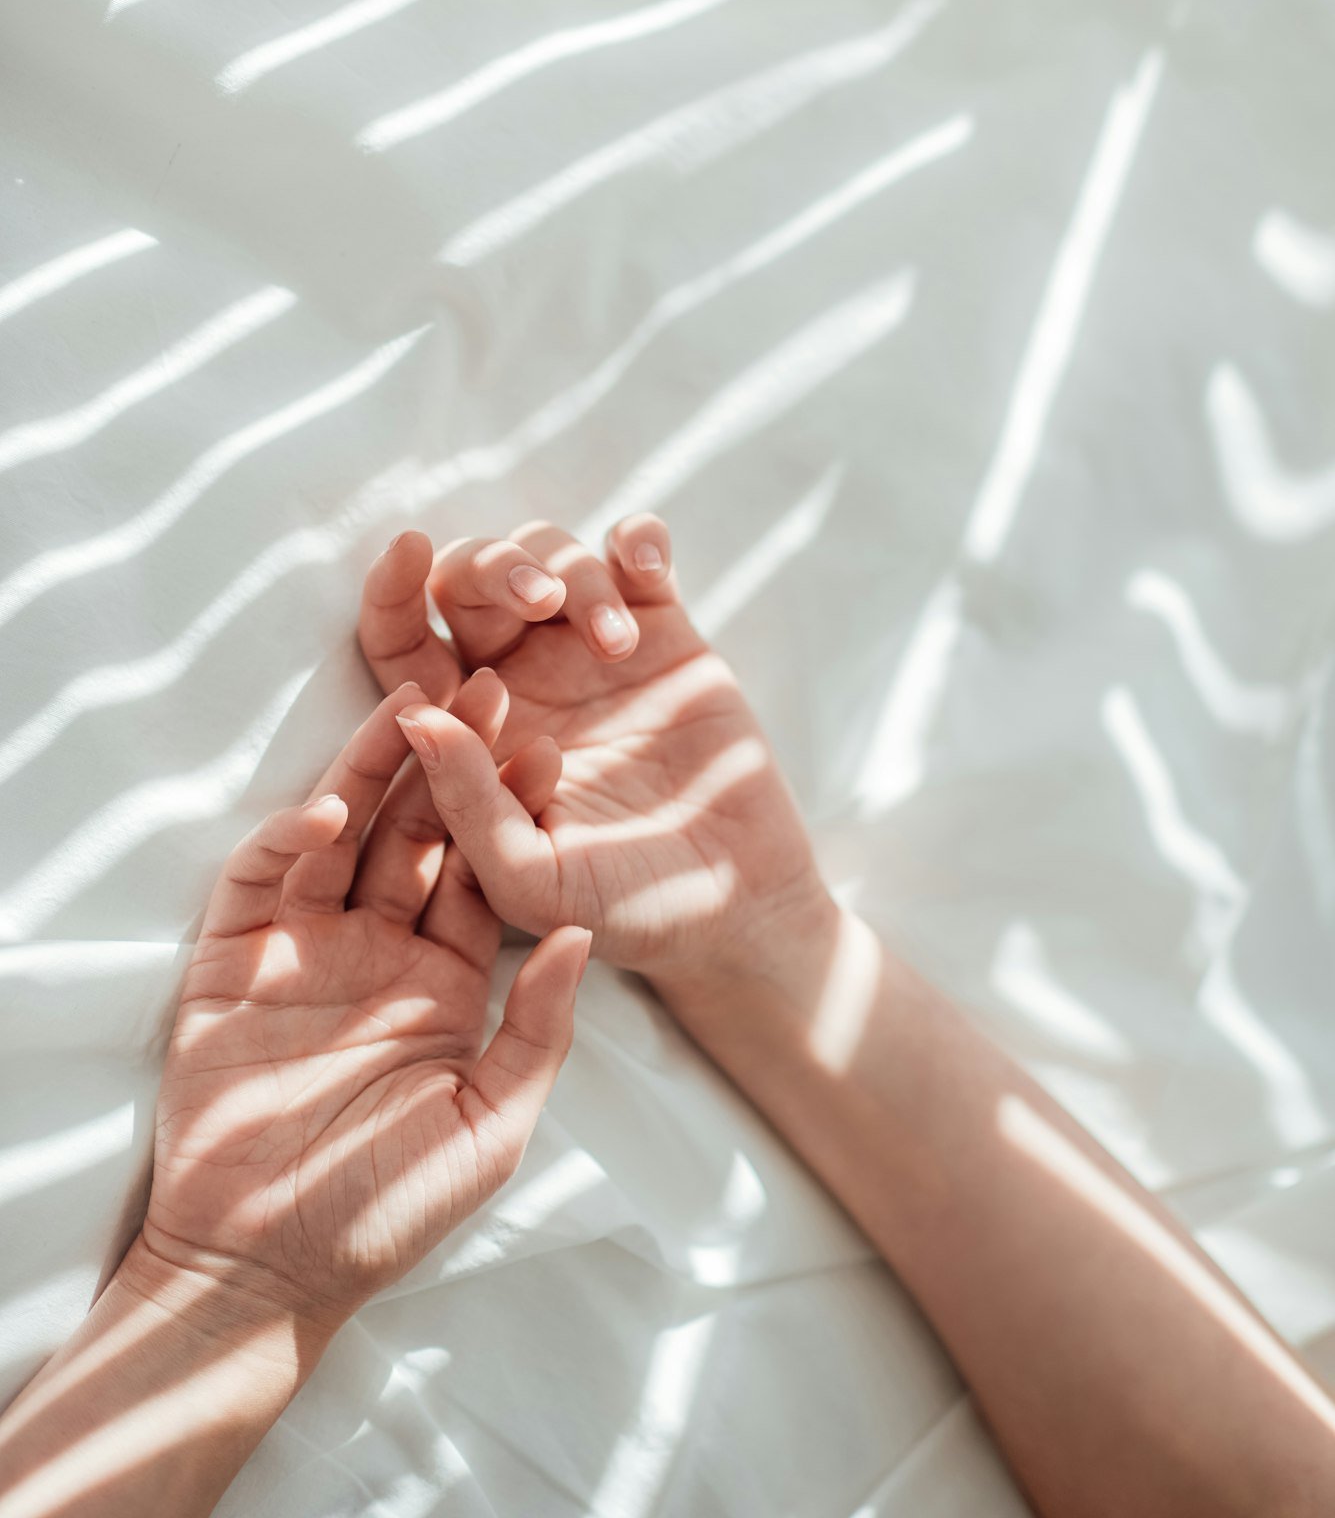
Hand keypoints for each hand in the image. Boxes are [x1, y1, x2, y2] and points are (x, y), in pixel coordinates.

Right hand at [133, 685, 588, 1333]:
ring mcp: (304, 948)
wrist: (265, 1271)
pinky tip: (331, 812)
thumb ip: (537, 1028)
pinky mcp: (234, 959)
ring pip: (342, 836)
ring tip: (409, 705)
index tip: (549, 745)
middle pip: (416, 834)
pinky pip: (264, 880)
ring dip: (371, 770)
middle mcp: (377, 949)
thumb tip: (586, 934)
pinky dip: (291, 839)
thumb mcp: (489, 1126)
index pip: (483, 874)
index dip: (512, 811)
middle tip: (485, 686)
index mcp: (444, 981)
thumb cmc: (384, 1212)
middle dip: (449, 761)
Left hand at [357, 517, 830, 983]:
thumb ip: (468, 805)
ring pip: (549, 554)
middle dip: (494, 566)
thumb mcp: (533, 877)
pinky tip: (646, 565)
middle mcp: (517, 677)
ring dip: (575, 574)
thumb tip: (413, 717)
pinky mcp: (663, 631)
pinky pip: (635, 553)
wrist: (736, 907)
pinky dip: (635, 538)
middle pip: (469, 577)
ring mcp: (588, 649)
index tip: (405, 550)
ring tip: (621, 645)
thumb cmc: (622, 907)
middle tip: (541, 600)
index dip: (388, 589)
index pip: (398, 641)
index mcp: (465, 732)